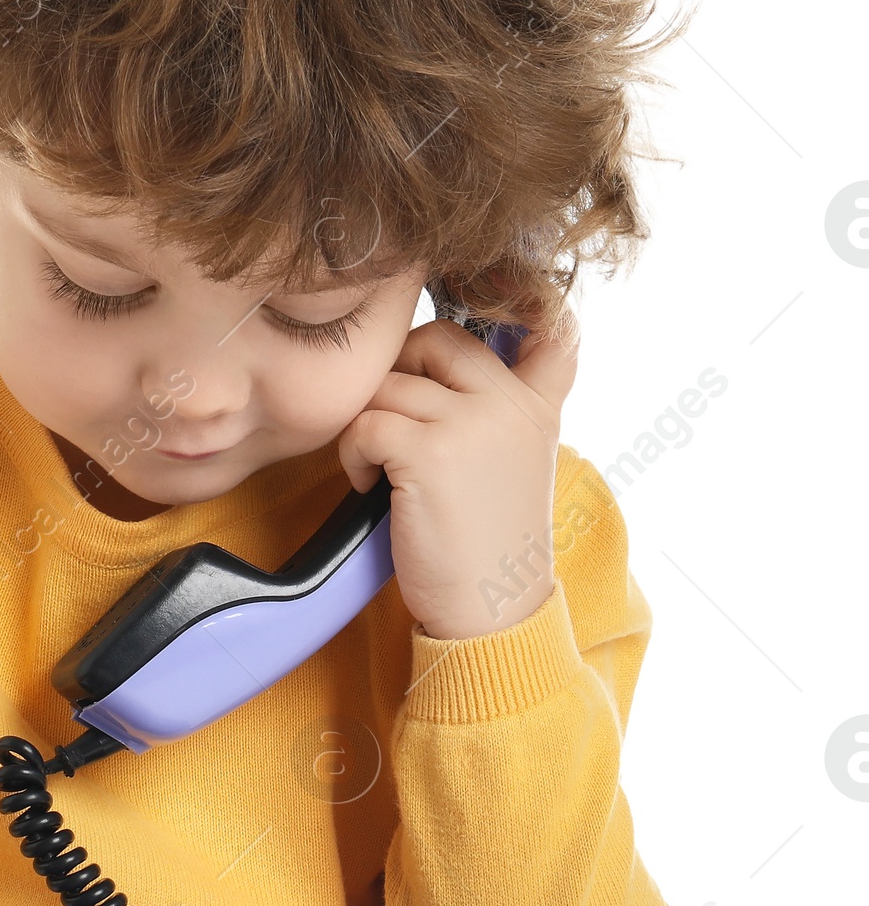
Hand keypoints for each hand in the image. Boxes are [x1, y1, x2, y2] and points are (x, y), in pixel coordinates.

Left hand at [336, 311, 579, 641]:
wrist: (492, 613)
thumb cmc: (487, 544)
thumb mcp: (514, 464)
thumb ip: (493, 411)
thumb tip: (423, 362)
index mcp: (538, 406)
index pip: (552, 326)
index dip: (525, 297)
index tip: (495, 292)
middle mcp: (511, 404)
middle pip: (436, 337)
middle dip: (398, 369)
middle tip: (390, 419)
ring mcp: (472, 424)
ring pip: (389, 383)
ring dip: (367, 422)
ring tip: (380, 470)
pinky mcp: (428, 453)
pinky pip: (365, 421)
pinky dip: (352, 453)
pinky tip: (370, 485)